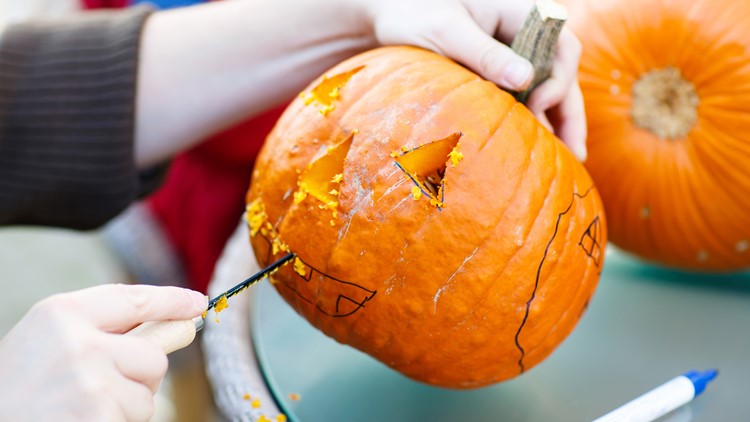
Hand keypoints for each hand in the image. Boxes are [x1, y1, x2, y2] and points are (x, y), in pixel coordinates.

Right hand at [0, 284, 206, 421]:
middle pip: (153, 357)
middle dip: (140, 378)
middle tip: (99, 391)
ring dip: (124, 409)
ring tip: (78, 410)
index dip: (170, 301)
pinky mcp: (98, 415)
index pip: (133, 299)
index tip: (197, 303)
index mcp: (61, 313)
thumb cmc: (15, 389)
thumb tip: (177, 327)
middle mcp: (79, 341)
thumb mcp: (45, 341)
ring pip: (146, 398)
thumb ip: (101, 329)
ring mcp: (90, 381)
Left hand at [362, 0, 586, 159]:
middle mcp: (526, 32)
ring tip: (566, 160)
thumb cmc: (414, 13)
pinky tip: (536, 149)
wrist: (390, 17)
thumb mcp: (447, 31)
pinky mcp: (500, 72)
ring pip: (548, 88)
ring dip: (557, 122)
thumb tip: (526, 79)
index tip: (536, 103)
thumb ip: (485, 53)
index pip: (563, 44)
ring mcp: (515, 53)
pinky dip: (532, 120)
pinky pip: (526, 96)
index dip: (560, 77)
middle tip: (576, 154)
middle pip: (562, 73)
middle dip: (570, 113)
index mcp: (521, 11)